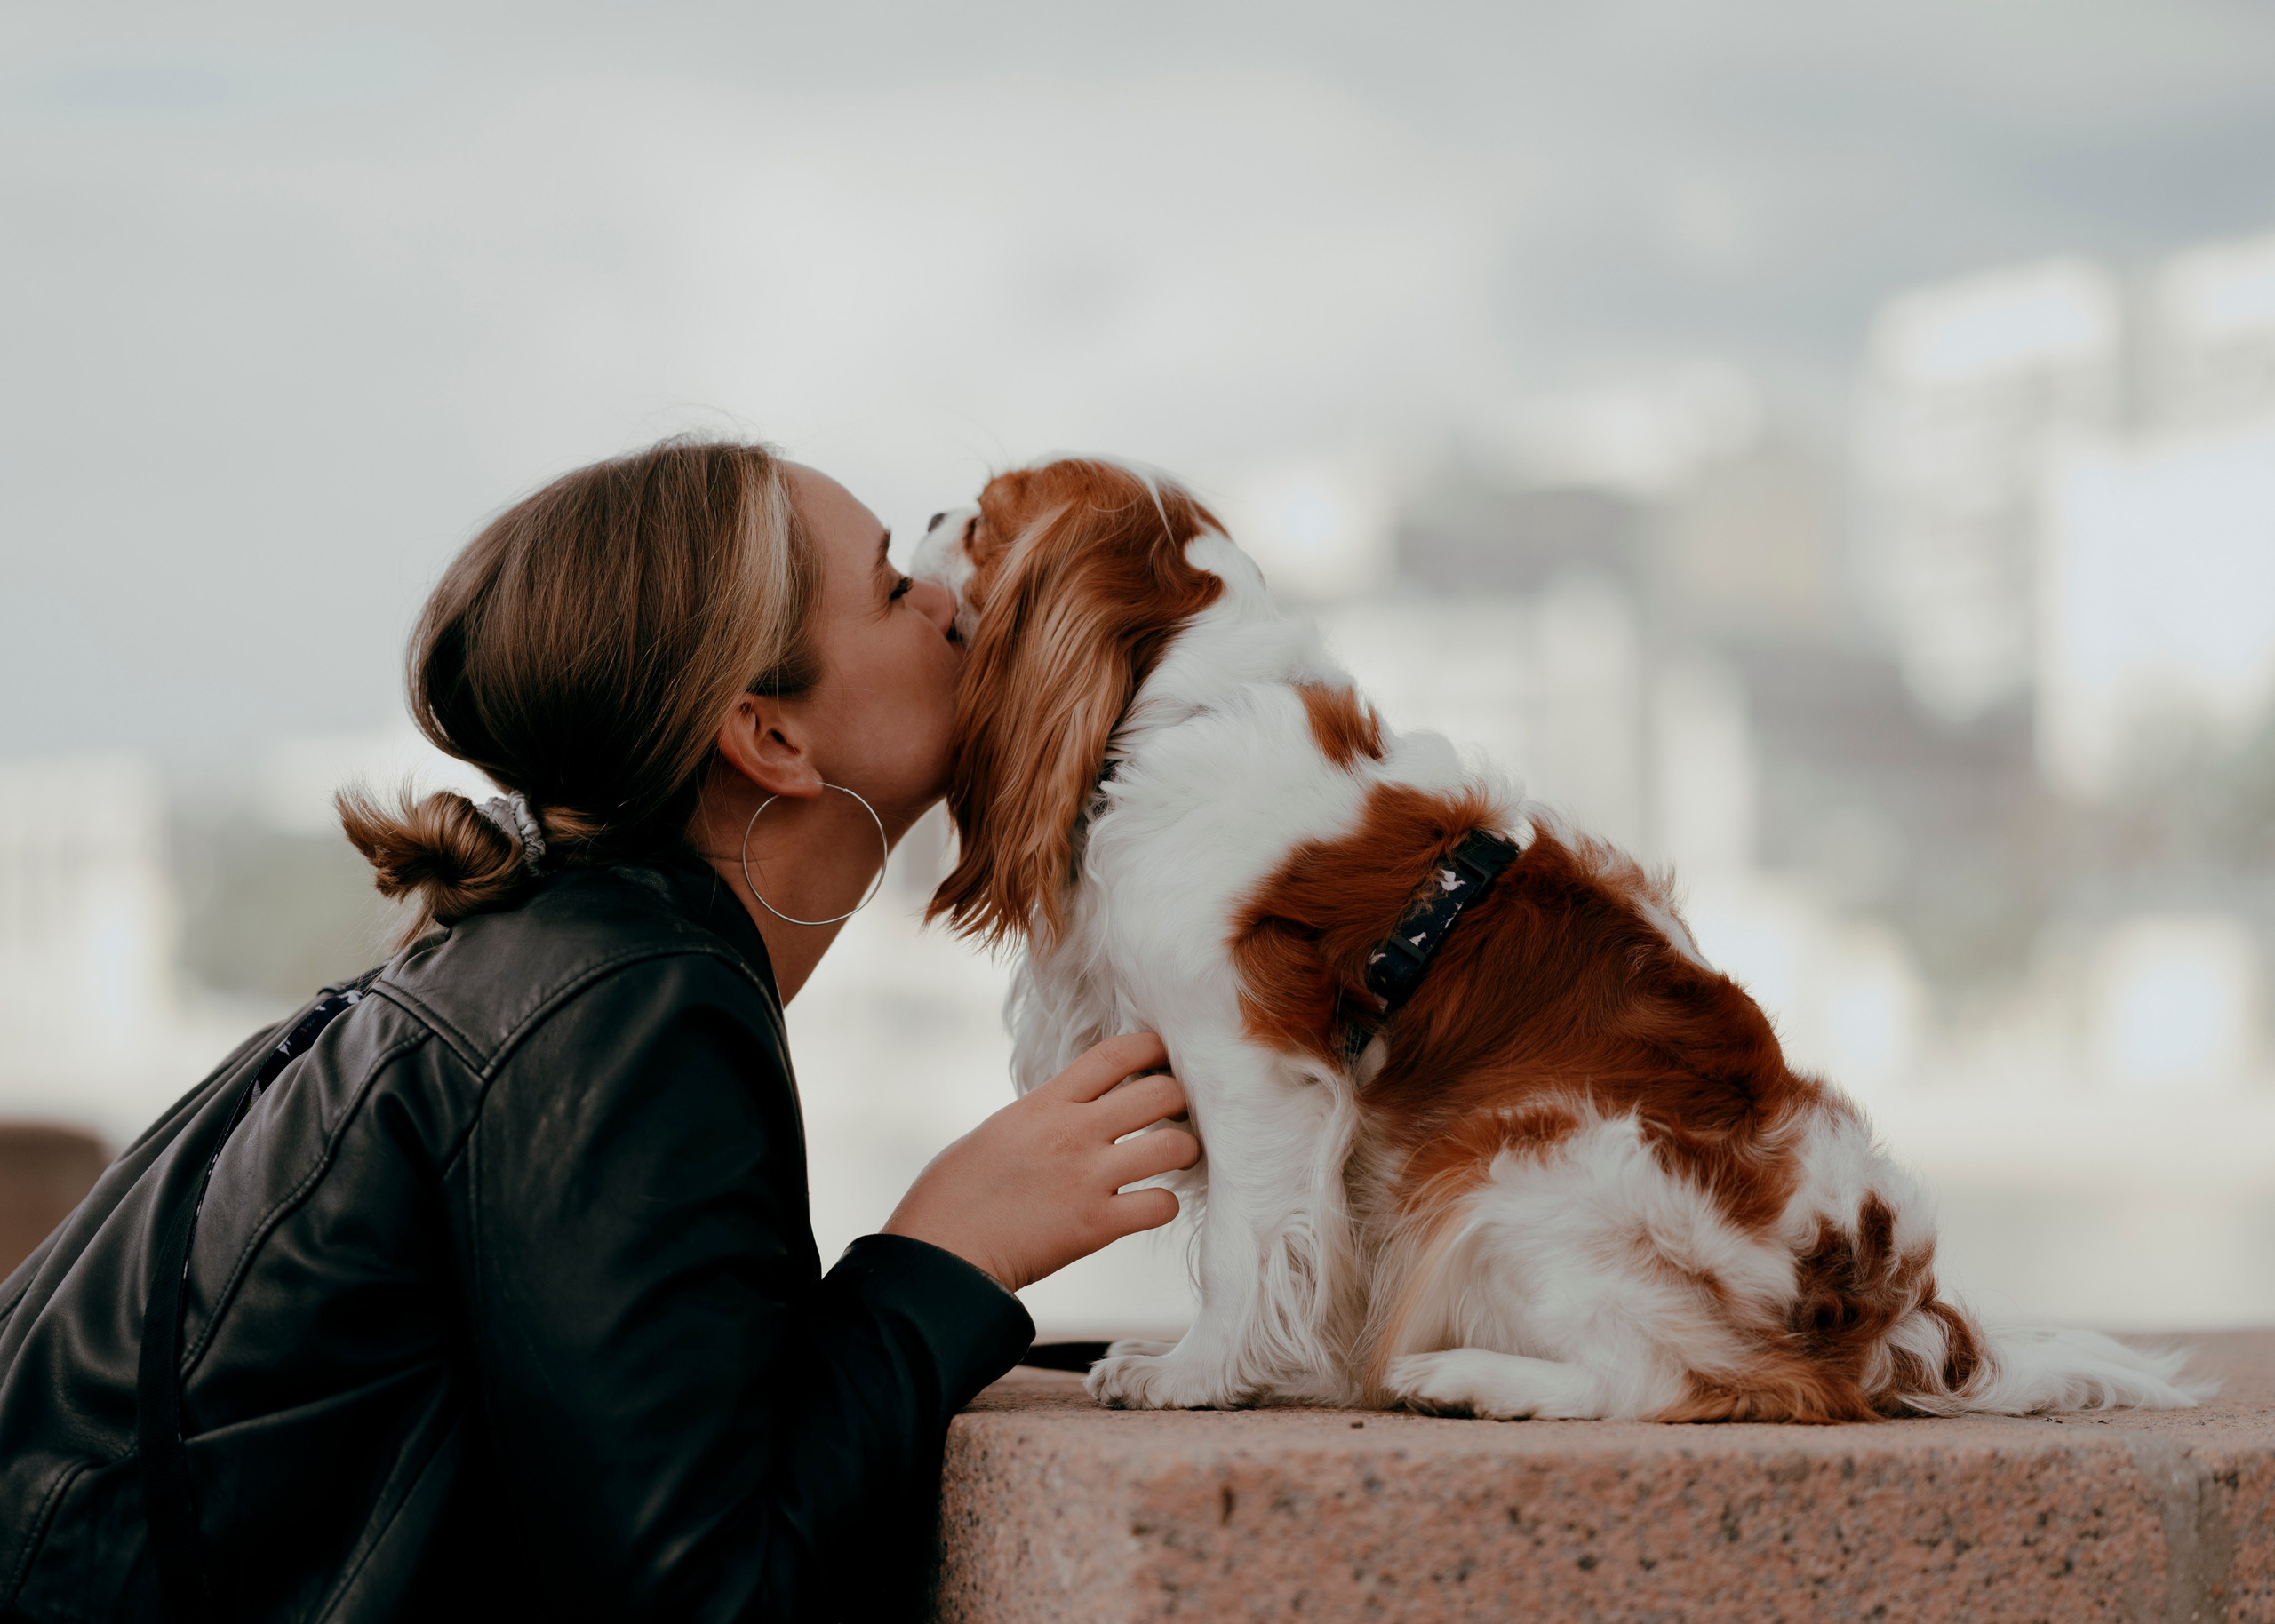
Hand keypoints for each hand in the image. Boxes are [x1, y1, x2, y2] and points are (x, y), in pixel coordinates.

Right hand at [881, 1033, 1199, 1291]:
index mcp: (1045, 1103)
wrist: (940, 1253)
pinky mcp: (1095, 1225)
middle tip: (1179, 1115)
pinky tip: (1150, 1206)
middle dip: (1182, 1101)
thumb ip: (1045, 1112)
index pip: (1116, 1053)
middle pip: (1161, 1092)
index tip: (1164, 1057)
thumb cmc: (956, 1193)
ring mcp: (1087, 1177)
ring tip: (1177, 1159)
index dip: (1153, 1047)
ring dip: (1186, 1151)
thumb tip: (1077, 1106)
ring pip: (1174, 1145)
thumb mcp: (999, 1130)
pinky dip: (1164, 1205)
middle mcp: (1072, 1132)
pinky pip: (1160, 1205)